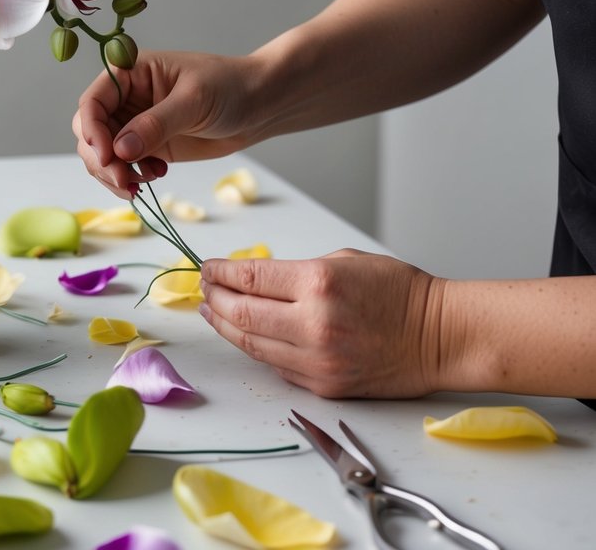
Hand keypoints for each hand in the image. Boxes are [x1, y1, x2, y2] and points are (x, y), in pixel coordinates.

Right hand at [72, 49, 264, 197]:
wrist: (259, 106)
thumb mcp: (193, 101)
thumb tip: (120, 150)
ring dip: (113, 174)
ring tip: (141, 184)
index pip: (92, 102)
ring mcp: (134, 124)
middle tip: (125, 180)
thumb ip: (156, 124)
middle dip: (101, 160)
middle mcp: (124, 98)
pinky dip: (129, 178)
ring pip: (101, 154)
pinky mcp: (146, 147)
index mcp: (129, 73)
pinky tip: (156, 176)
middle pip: (89, 132)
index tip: (107, 156)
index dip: (92, 130)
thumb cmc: (230, 87)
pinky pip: (122, 167)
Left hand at [198, 249, 442, 397]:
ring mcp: (317, 359)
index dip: (219, 272)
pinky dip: (255, 347)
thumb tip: (253, 280)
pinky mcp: (323, 385)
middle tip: (203, 289)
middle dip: (213, 298)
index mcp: (318, 284)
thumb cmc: (399, 292)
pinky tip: (244, 333)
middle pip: (239, 313)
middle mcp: (313, 324)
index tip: (206, 267)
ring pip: (250, 343)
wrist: (441, 337)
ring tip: (211, 311)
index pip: (249, 278)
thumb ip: (296, 272)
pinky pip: (275, 365)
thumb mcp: (344, 261)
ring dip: (224, 325)